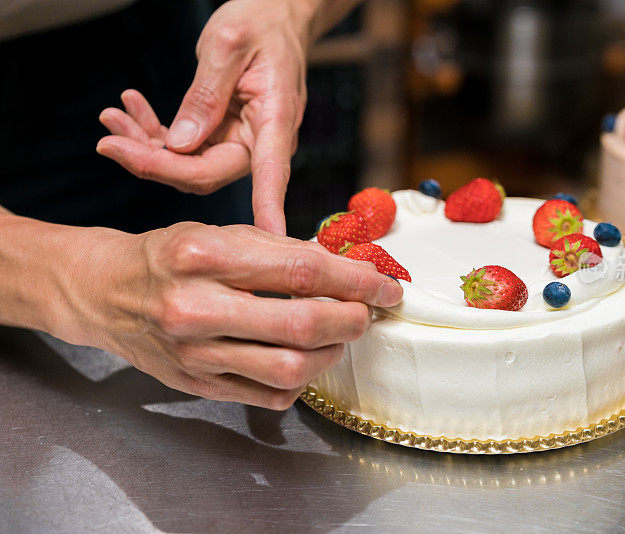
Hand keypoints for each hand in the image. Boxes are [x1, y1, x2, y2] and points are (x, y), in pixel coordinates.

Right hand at [58, 222, 402, 408]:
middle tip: (366, 313)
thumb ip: (282, 251)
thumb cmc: (170, 256)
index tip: (386, 286)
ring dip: (331, 353)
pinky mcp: (197, 385)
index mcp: (206, 256)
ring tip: (338, 335)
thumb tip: (346, 270)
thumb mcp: (221, 234)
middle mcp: (196, 308)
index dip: (356, 281)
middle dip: (352, 320)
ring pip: (290, 369)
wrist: (108, 293)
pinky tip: (304, 358)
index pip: (302, 271)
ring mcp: (195, 354)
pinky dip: (301, 381)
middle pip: (302, 325)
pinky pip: (268, 396)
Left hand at [97, 0, 318, 232]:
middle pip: (207, 174)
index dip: (265, 211)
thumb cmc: (261, 24)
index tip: (266, 239)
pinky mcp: (221, 134)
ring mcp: (238, 141)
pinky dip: (153, 133)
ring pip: (187, 164)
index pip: (268, 177)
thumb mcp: (228, 46)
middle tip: (109, 143)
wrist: (272, 15)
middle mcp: (259, 142)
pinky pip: (182, 147)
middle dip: (155, 164)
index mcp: (275, 122)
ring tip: (110, 117)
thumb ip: (205, 95)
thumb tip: (180, 146)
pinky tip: (131, 107)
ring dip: (145, 147)